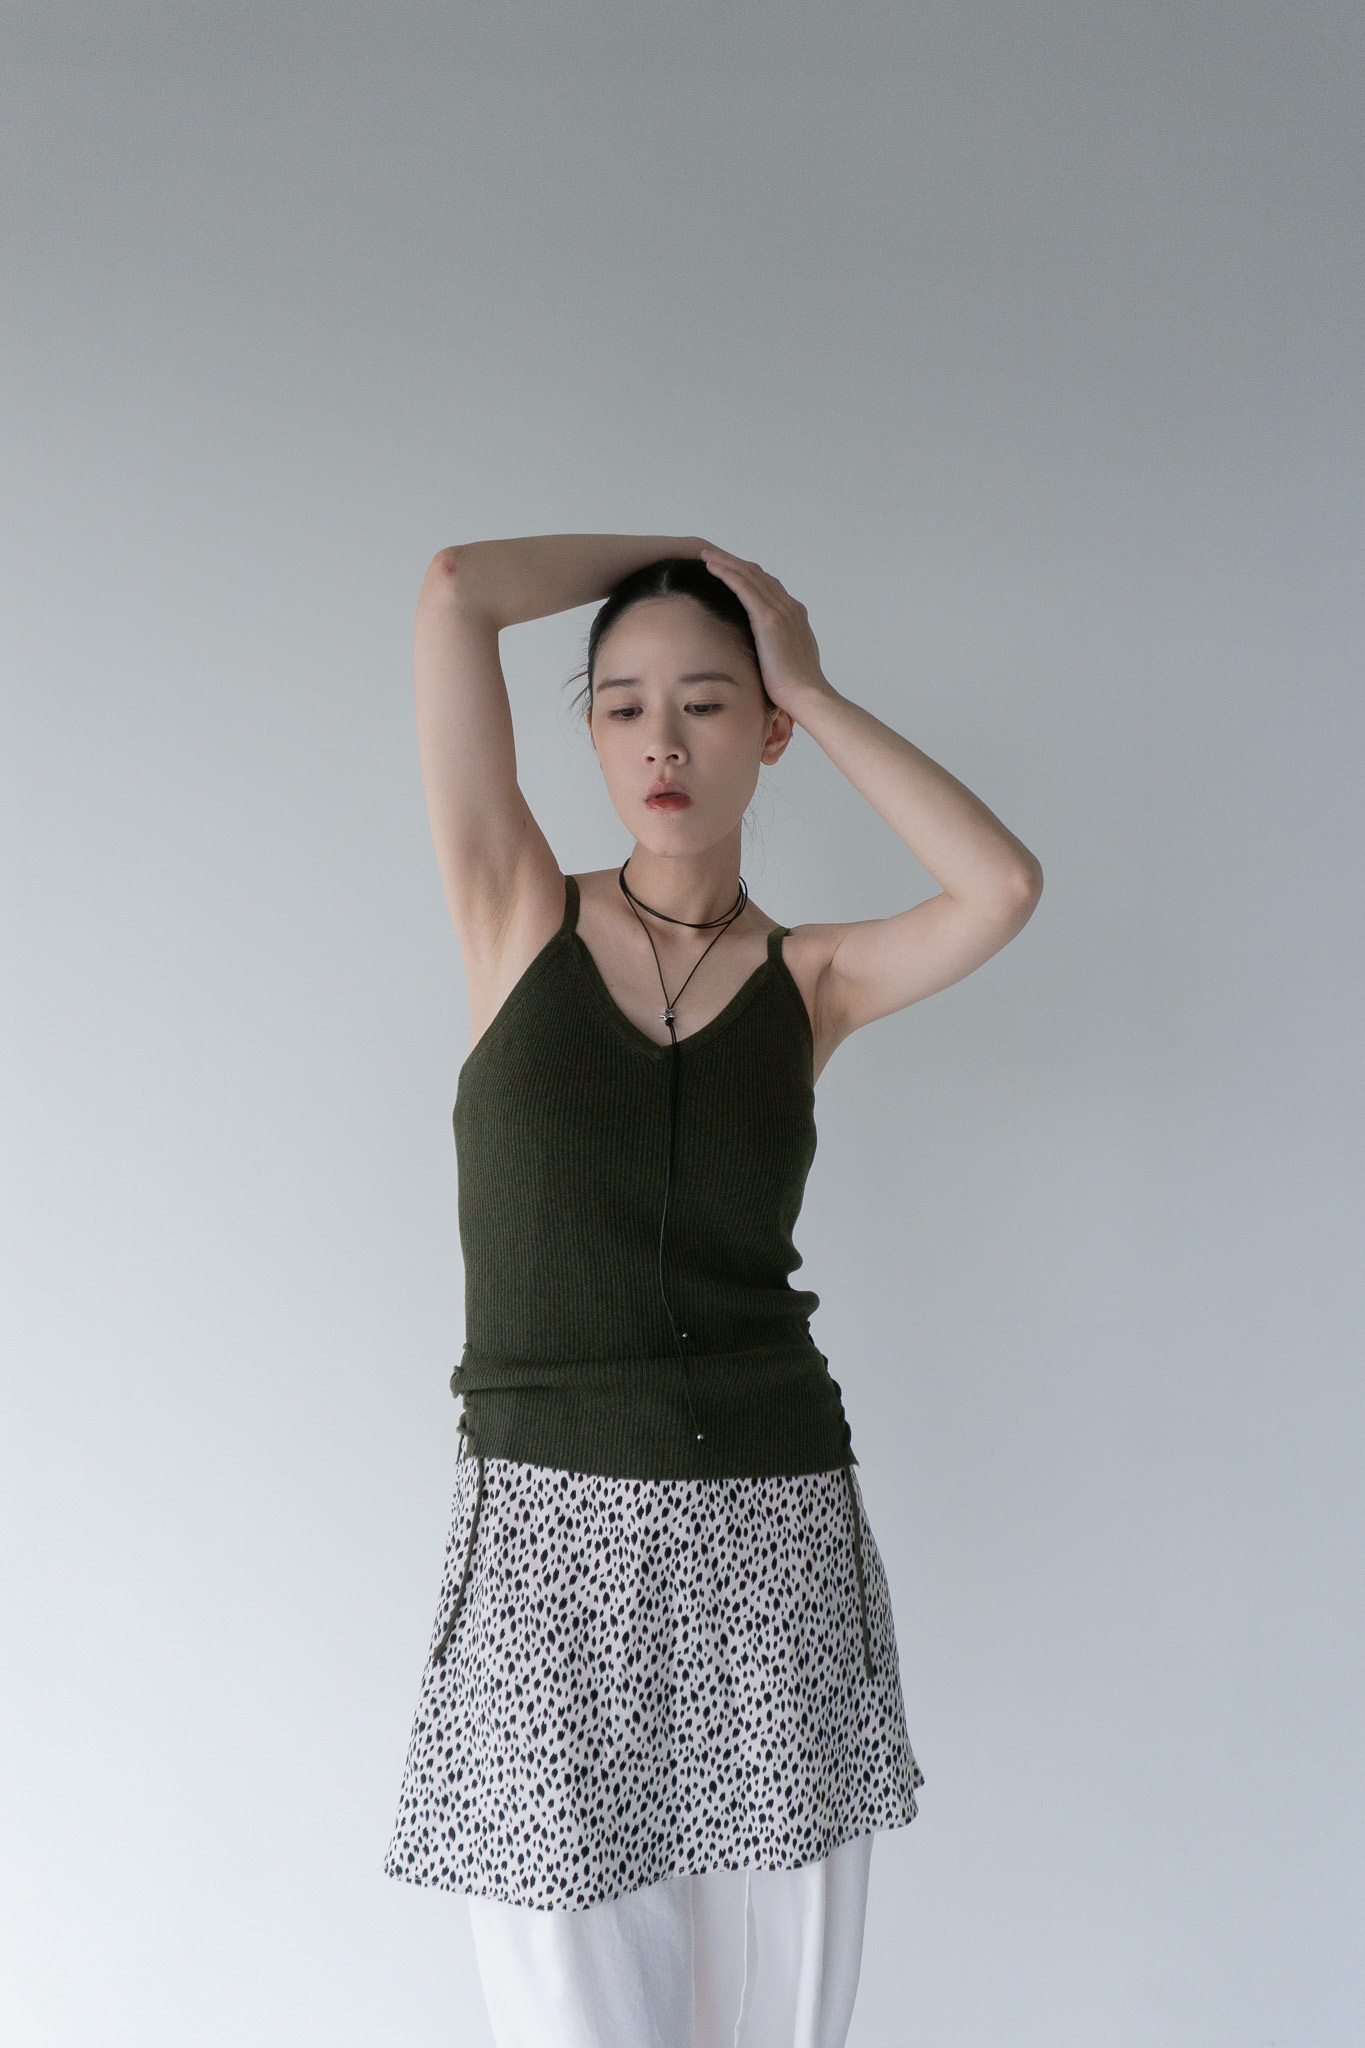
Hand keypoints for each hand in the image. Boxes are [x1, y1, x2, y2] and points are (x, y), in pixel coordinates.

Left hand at [699, 547, 832, 715]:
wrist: (806, 694)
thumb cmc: (795, 687)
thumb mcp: (787, 660)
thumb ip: (779, 647)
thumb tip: (766, 652)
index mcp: (795, 616)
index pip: (769, 587)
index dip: (748, 576)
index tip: (731, 571)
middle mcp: (790, 607)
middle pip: (758, 575)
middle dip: (734, 563)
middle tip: (713, 555)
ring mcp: (781, 611)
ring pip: (749, 576)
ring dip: (727, 562)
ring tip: (707, 555)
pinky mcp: (768, 618)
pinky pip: (744, 586)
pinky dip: (727, 573)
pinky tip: (712, 566)